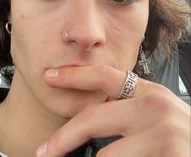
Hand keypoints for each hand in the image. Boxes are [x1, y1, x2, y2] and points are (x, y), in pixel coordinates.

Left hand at [36, 65, 189, 156]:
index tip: (50, 76)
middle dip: (63, 137)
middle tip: (46, 150)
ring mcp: (164, 137)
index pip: (105, 76)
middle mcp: (156, 109)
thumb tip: (85, 118)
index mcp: (150, 93)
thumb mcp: (155, 115)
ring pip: (105, 155)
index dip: (74, 75)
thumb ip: (127, 110)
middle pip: (93, 117)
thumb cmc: (182, 139)